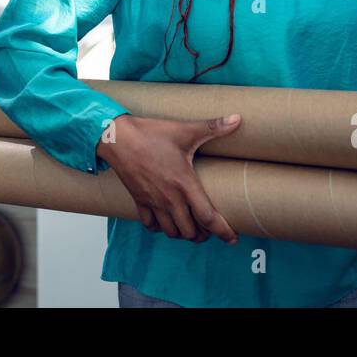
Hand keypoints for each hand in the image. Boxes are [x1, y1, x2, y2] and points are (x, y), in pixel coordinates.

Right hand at [96, 113, 241, 245]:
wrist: (118, 138)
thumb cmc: (151, 134)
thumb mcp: (185, 130)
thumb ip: (213, 127)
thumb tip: (238, 118)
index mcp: (185, 184)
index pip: (208, 217)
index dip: (223, 231)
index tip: (232, 238)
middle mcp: (170, 198)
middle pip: (190, 232)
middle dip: (204, 235)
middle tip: (211, 229)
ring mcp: (153, 202)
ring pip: (172, 232)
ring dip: (183, 234)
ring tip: (191, 227)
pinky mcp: (139, 201)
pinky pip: (150, 225)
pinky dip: (161, 228)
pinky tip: (166, 221)